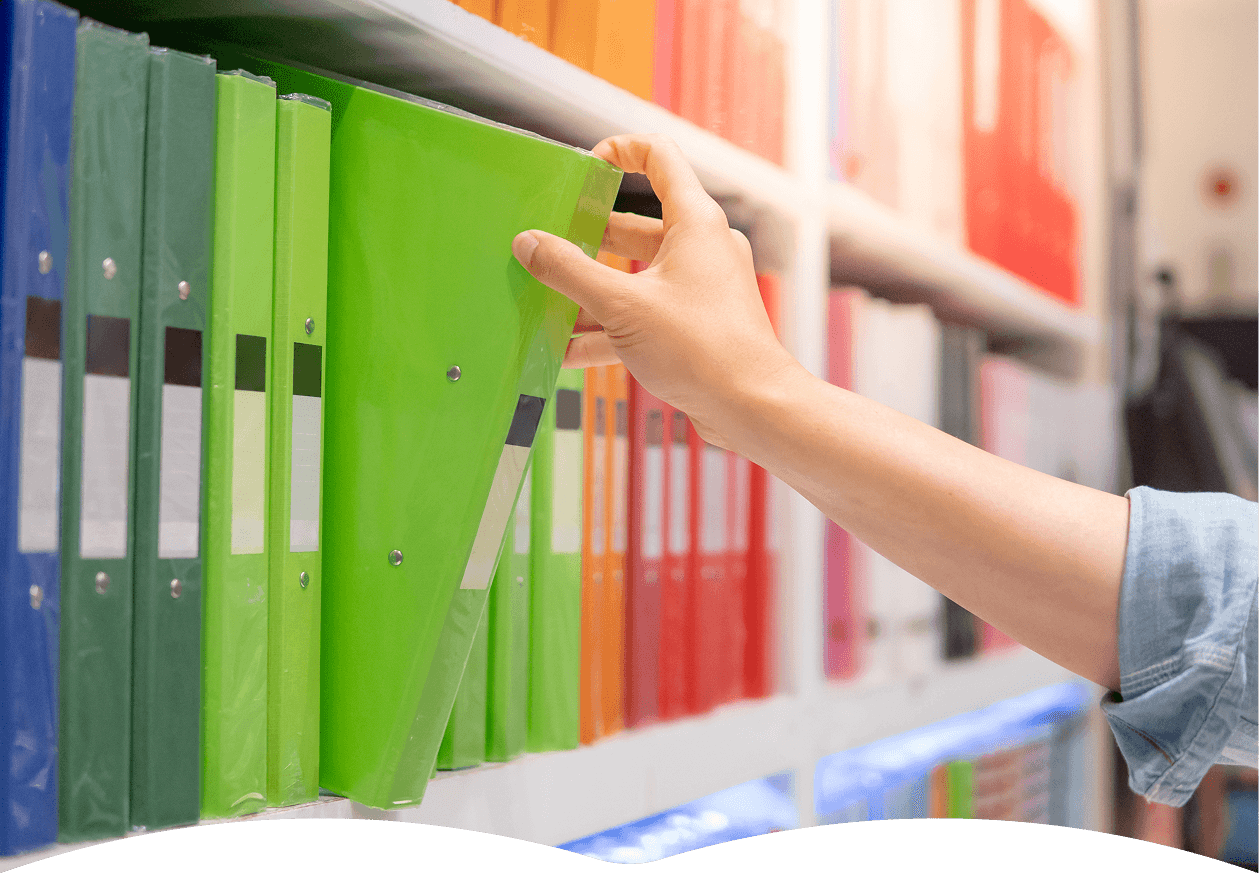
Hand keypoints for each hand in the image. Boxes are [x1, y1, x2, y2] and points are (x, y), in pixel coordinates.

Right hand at [511, 134, 801, 448]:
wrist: (750, 407)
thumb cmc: (704, 349)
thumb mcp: (621, 305)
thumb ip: (569, 272)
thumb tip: (530, 244)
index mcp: (694, 222)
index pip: (659, 157)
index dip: (620, 151)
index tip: (586, 167)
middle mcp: (701, 249)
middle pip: (635, 228)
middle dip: (588, 240)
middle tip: (549, 247)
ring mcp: (699, 289)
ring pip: (635, 278)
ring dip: (592, 293)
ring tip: (548, 304)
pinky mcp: (694, 326)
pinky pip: (643, 315)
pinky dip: (609, 329)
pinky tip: (570, 350)